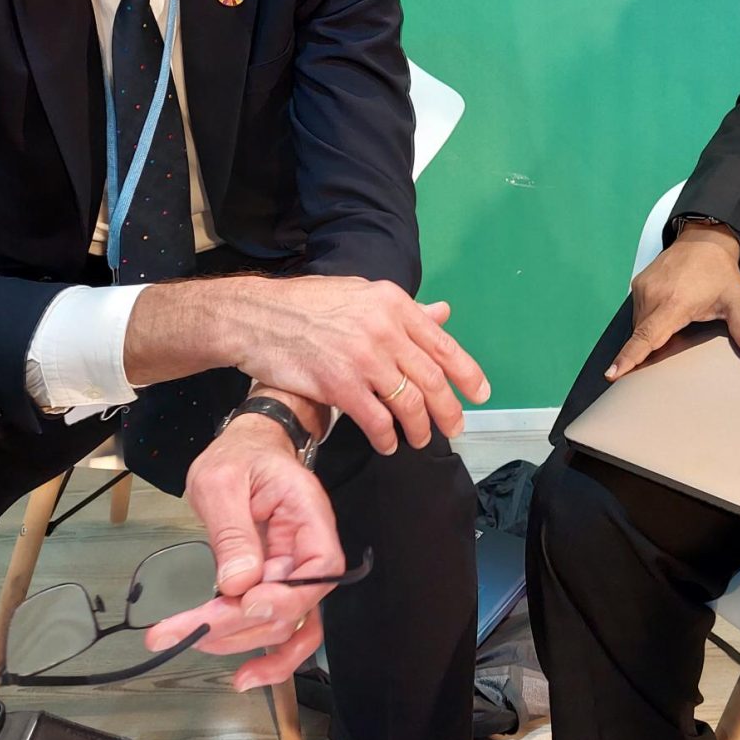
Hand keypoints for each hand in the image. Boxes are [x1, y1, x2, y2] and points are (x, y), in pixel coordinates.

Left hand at [145, 414, 339, 691]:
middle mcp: (309, 548)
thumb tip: (238, 584)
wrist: (244, 448)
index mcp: (308, 514)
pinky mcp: (276, 584)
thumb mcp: (222, 481)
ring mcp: (295, 570)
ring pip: (288, 626)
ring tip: (196, 641)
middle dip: (242, 623)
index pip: (320, 568)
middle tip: (190, 627)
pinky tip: (243, 673)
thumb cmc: (238, 456)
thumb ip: (232, 532)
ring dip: (244, 642)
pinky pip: (279, 626)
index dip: (288, 596)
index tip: (243, 602)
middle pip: (295, 605)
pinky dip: (263, 653)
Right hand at [225, 276, 489, 454]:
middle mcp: (385, 329)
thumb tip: (442, 313)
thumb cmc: (310, 304)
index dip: (467, 374)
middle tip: (454, 428)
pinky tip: (388, 444)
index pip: (443, 344)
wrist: (258, 316)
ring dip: (420, 428)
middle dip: (449, 410)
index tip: (480, 395)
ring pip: (409, 403)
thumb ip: (403, 310)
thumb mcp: (362, 294)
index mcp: (394, 304)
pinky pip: (376, 420)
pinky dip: (387, 438)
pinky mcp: (340, 385)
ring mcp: (363, 358)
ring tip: (421, 440)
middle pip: (432, 379)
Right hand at [606, 223, 739, 380]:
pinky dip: (647, 321)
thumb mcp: (737, 300)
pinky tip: (665, 317)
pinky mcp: (638, 283)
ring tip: (674, 326)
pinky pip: (638, 312)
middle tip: (666, 354)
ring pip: (639, 324)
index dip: (629, 357)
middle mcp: (654, 295)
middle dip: (646, 352)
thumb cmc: (720, 271)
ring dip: (650, 334)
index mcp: (675, 303)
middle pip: (643, 335)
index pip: (647, 336)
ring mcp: (644, 287)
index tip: (612, 373)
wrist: (704, 239)